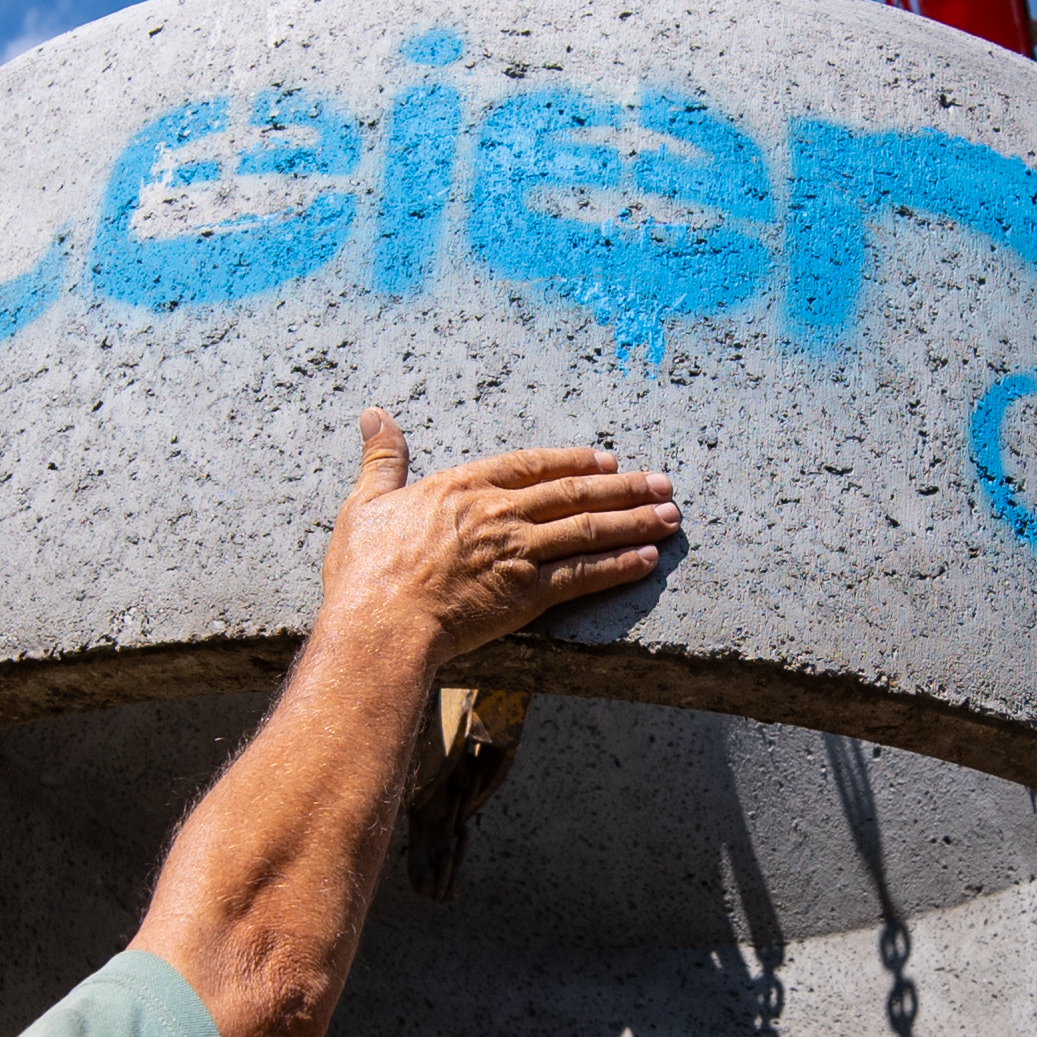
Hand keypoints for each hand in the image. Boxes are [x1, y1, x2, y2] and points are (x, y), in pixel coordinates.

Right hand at [318, 414, 677, 675]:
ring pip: (589, 529)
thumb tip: (374, 414)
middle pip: (574, 492)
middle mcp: (501, 512)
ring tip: (672, 515)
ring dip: (636, 521)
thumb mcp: (367, 502)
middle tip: (663, 483)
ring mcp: (518, 551)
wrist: (380, 622)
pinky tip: (648, 559)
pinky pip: (584, 575)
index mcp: (465, 486)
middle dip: (624, 486)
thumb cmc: (365, 570)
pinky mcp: (527, 594)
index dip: (574, 460)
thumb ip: (382, 457)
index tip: (607, 458)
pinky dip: (619, 565)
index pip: (533, 464)